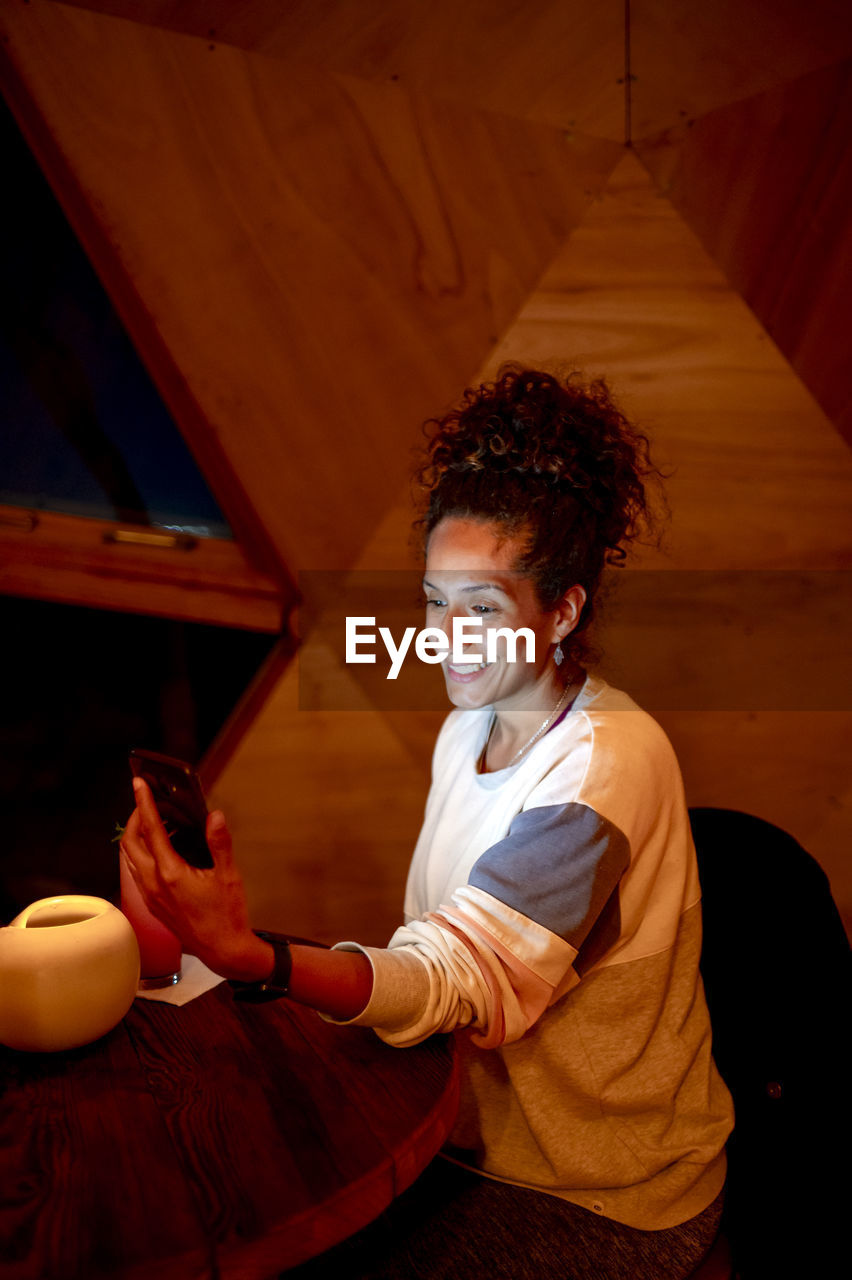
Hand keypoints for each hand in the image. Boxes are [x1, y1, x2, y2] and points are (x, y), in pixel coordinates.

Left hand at [120, 777, 272, 981]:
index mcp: (171, 874)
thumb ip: (219, 843)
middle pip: (130, 842)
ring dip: (136, 836)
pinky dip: (142, 853)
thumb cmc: (227, 914)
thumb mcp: (229, 875)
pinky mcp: (152, 904)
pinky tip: (161, 849)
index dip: (145, 803)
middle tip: (147, 802)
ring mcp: (150, 896)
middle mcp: (154, 884)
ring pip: (130, 858)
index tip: (139, 784)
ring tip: (155, 822)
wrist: (222, 950)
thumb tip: (214, 816)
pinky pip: (137, 871)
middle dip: (135, 818)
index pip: (152, 830)